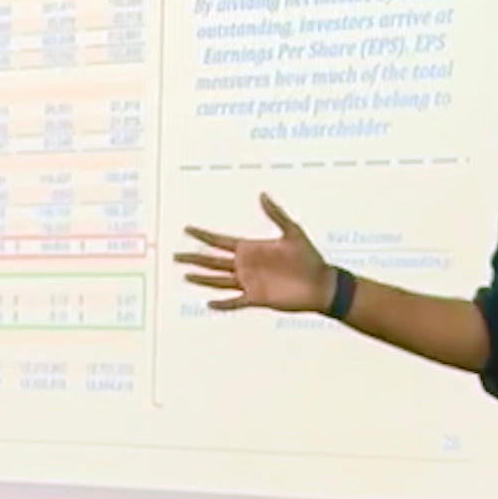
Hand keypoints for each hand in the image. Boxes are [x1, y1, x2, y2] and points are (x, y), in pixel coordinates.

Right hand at [175, 193, 333, 312]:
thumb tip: (262, 194)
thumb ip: (276, 214)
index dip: (203, 235)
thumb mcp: (293, 231)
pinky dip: (221, 304)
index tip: (188, 229)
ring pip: (218, 281)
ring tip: (186, 276)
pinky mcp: (256, 299)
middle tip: (176, 255)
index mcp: (251, 248)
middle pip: (212, 261)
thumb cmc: (309, 257)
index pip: (220, 241)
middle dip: (194, 258)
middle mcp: (246, 265)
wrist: (320, 284)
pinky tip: (208, 303)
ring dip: (202, 279)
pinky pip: (234, 302)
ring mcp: (249, 282)